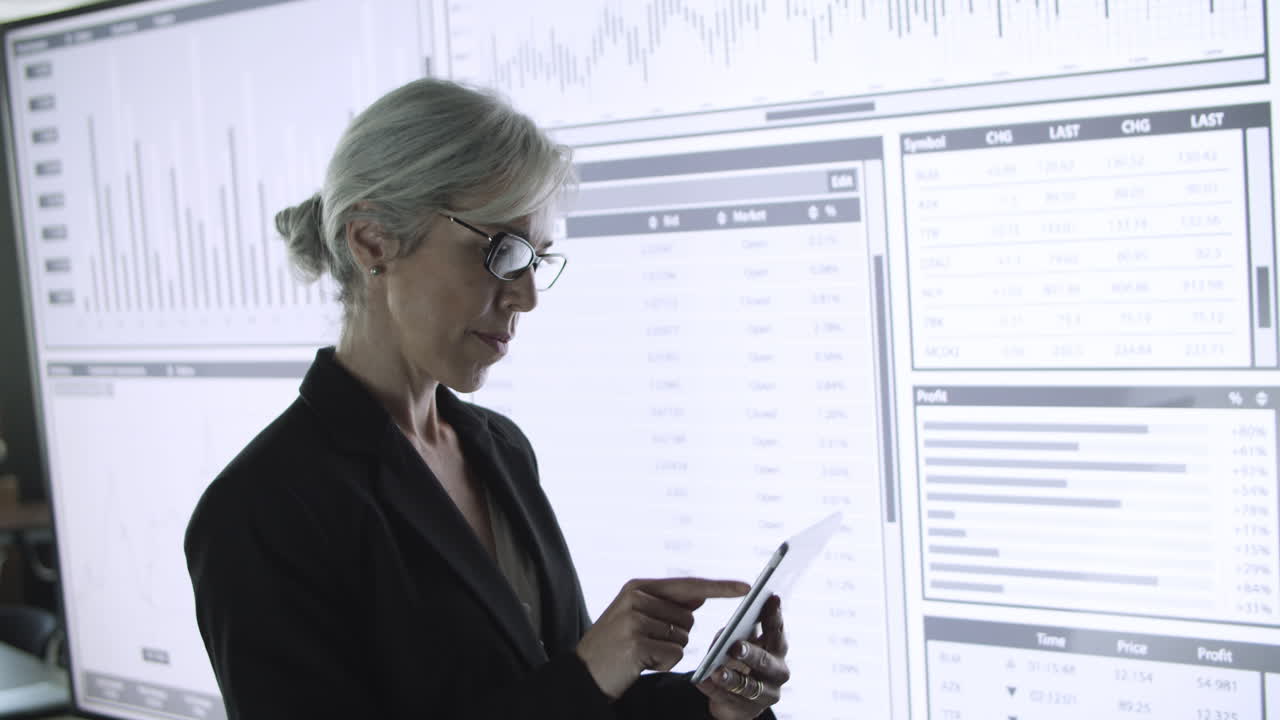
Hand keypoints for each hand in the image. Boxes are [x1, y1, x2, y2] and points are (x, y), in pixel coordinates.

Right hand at [575, 577, 749, 699]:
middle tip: (645, 642)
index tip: (747, 588)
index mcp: (637, 586)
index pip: (688, 585)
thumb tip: (700, 595)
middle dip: (675, 635)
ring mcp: (635, 620)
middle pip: (688, 617)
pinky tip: (640, 663)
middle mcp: (636, 598)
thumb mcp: (634, 616)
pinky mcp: (637, 644)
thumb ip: (666, 604)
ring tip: (640, 652)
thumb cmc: (613, 645)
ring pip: (682, 637)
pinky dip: (663, 663)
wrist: (583, 673)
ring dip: (668, 650)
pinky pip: (674, 654)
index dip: (719, 587)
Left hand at [696, 595, 789, 718]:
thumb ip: (737, 632)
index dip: (775, 616)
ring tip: (717, 672)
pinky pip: (730, 700)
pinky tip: (703, 682)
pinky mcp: (749, 711)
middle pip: (766, 662)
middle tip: (736, 646)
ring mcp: (766, 694)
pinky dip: (715, 691)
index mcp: (777, 650)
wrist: (736, 698)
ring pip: (750, 686)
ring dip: (732, 678)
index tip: (770, 598)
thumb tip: (731, 627)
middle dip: (751, 654)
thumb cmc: (739, 660)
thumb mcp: (740, 642)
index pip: (777, 631)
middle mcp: (778, 672)